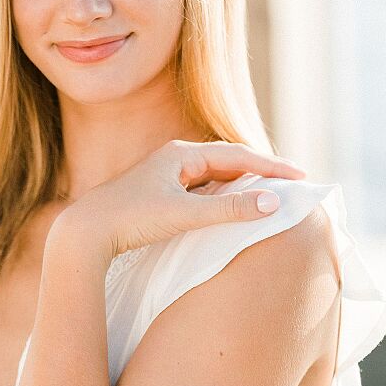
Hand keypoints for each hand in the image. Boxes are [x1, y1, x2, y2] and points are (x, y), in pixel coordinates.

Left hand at [62, 140, 305, 258]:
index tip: (300, 176)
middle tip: (291, 182)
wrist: (85, 232)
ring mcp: (164, 176)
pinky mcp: (157, 194)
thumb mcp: (185, 214)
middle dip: (260, 171)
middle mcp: (173, 159)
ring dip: (241, 184)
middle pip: (227, 161)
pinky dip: (222, 196)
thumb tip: (273, 202)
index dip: (271, 166)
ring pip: (213, 176)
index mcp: (181, 154)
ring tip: (269, 194)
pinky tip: (230, 208)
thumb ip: (229, 209)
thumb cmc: (131, 219)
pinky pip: (201, 190)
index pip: (237, 155)